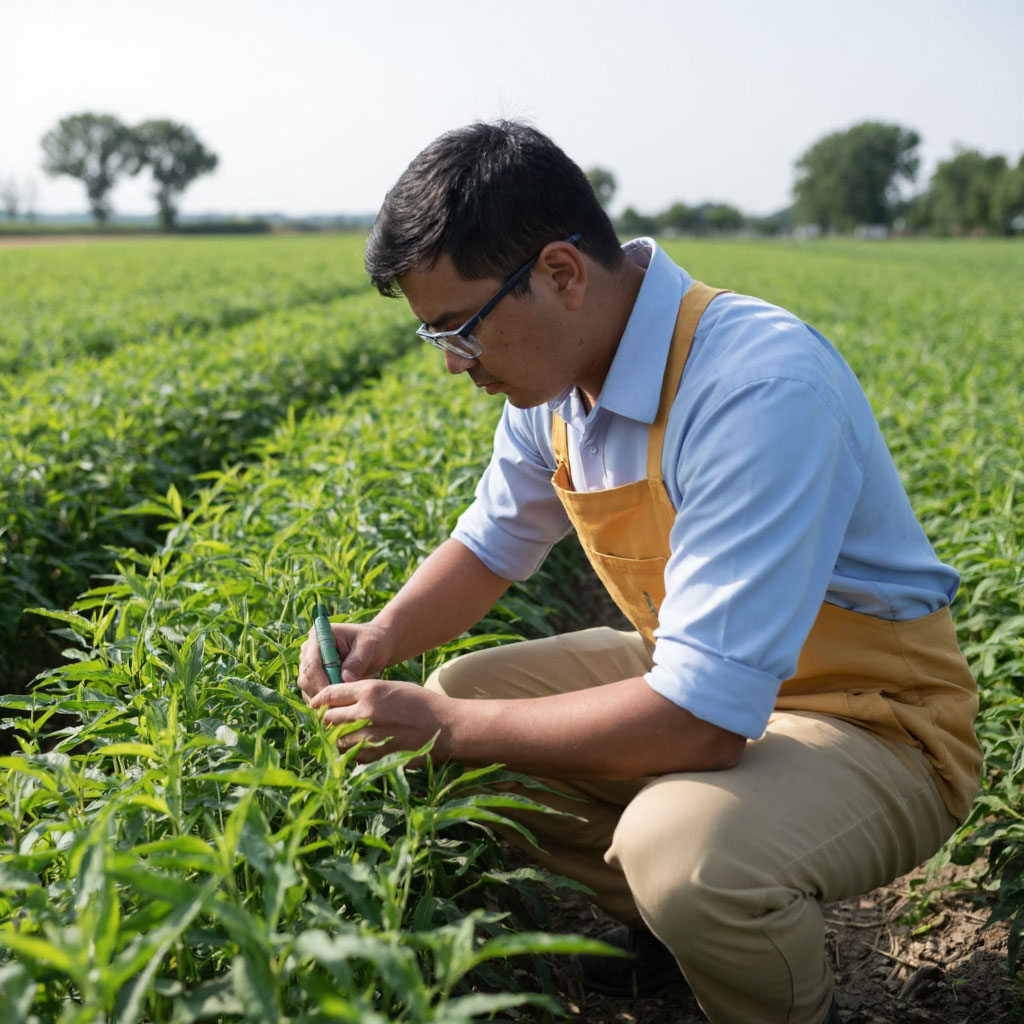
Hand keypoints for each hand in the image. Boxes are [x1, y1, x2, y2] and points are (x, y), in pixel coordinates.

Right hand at [297, 621, 391, 704]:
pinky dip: (322, 700)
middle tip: (338, 704)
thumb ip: (357, 661)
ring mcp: (309, 663)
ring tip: (341, 705)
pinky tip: (338, 704)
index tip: (335, 695)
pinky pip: (311, 692)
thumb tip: (345, 679)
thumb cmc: (373, 643)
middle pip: (305, 676)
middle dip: (320, 692)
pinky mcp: (313, 676)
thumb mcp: (369, 647)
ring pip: (306, 686)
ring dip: (320, 698)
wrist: (375, 647)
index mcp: (320, 635)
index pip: (312, 662)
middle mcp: (309, 649)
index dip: (320, 681)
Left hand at [307, 678, 456, 761]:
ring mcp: (369, 737)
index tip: (316, 703)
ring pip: (335, 739)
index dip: (318, 699)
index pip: (329, 694)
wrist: (445, 727)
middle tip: (326, 719)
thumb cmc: (420, 703)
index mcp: (369, 690)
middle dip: (324, 719)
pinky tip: (358, 746)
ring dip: (334, 737)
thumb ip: (364, 692)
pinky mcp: (375, 755)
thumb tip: (337, 701)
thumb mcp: (391, 687)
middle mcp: (365, 712)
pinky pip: (350, 755)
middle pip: (327, 717)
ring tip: (340, 734)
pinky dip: (349, 751)